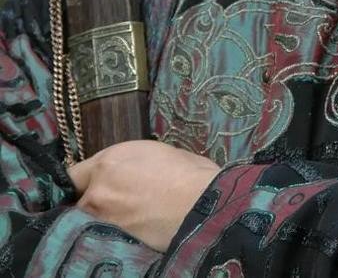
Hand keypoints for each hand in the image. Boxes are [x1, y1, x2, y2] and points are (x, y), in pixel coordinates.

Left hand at [67, 140, 220, 252]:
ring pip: (87, 223)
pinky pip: (100, 240)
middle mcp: (97, 191)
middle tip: (112, 207)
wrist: (204, 207)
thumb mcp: (158, 153)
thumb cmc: (191, 174)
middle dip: (92, 203)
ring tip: (120, 224)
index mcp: (108, 162)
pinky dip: (107, 238)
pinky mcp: (112, 244)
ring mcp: (103, 221)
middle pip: (79, 201)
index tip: (90, 186)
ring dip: (98, 223)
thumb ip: (132, 164)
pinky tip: (123, 236)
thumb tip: (130, 172)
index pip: (73, 175)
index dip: (83, 181)